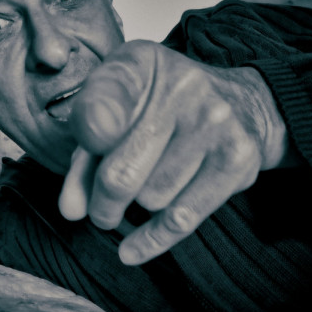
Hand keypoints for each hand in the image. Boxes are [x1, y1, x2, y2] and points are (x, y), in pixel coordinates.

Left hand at [59, 40, 288, 264]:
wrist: (239, 104)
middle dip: (103, 201)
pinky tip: (131, 249)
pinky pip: (182, 217)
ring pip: (150, 198)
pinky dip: (151, 239)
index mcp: (141, 63)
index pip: (107, 94)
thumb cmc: (165, 108)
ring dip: (138, 204)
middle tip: (102, 208)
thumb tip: (71, 210)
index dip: (93, 125)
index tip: (90, 150)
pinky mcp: (237, 160)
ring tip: (147, 186)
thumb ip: (87, 153)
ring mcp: (214, 122)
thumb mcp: (120, 110)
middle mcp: (182, 86)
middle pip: (121, 172)